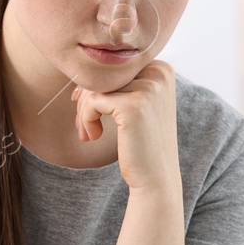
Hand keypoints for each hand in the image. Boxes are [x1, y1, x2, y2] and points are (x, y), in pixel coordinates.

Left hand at [71, 60, 180, 192]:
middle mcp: (159, 74)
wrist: (156, 177)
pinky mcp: (133, 105)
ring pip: (95, 87)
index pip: (115, 67)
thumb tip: (81, 71)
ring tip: (87, 133)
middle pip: (104, 74)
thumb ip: (119, 84)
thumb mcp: (136, 105)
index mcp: (162, 69)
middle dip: (86, 99)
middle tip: (82, 125)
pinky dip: (85, 119)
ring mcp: (148, 88)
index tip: (86, 109)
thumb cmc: (142, 143)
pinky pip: (92, 102)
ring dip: (84, 112)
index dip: (95, 86)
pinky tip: (93, 136)